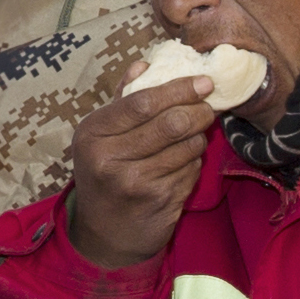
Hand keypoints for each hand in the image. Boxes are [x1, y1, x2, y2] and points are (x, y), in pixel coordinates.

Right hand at [62, 77, 217, 267]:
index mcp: (92, 134)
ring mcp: (135, 183)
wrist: (104, 235)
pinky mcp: (159, 201)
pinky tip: (183, 163)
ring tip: (192, 136)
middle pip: (170, 123)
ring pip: (187, 146)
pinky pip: (192, 169)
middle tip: (208, 107)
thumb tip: (144, 63)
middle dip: (198, 111)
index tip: (204, 82)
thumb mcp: (101, 137)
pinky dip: (194, 162)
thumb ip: (122, 99)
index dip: (178, 89)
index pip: (142, 102)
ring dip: (198, 138)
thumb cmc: (105, 175)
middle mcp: (109, 159)